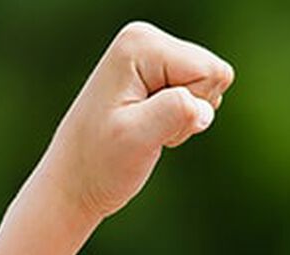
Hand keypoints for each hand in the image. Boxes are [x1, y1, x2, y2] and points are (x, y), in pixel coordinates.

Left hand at [30, 22, 233, 221]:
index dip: (192, 105)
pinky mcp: (157, 73)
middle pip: (214, 73)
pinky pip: (202, 93)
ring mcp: (151, 55)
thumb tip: (204, 107)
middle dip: (191, 109)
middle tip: (149, 127)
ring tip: (147, 127)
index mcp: (140, 44)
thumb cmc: (101, 161)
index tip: (150, 120)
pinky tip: (150, 125)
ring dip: (186, 116)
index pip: (209, 70)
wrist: (76, 179)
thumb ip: (175, 112)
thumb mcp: (138, 138)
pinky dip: (183, 118)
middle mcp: (145, 39)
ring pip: (211, 85)